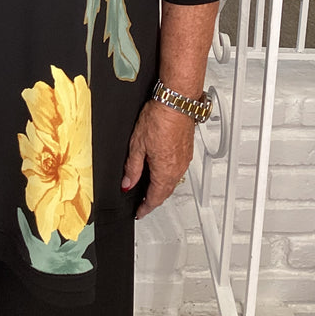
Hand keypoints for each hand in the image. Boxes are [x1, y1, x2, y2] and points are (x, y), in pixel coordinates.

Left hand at [121, 100, 194, 219]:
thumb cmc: (159, 119)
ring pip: (172, 181)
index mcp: (164, 172)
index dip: (145, 208)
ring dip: (161, 187)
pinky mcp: (187, 151)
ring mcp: (184, 160)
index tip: (139, 212)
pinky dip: (168, 175)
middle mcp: (177, 169)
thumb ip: (132, 167)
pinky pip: (177, 170)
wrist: (176, 102)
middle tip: (143, 203)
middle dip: (154, 199)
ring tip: (150, 188)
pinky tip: (161, 169)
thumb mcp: (137, 144)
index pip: (154, 198)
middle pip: (165, 192)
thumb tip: (127, 183)